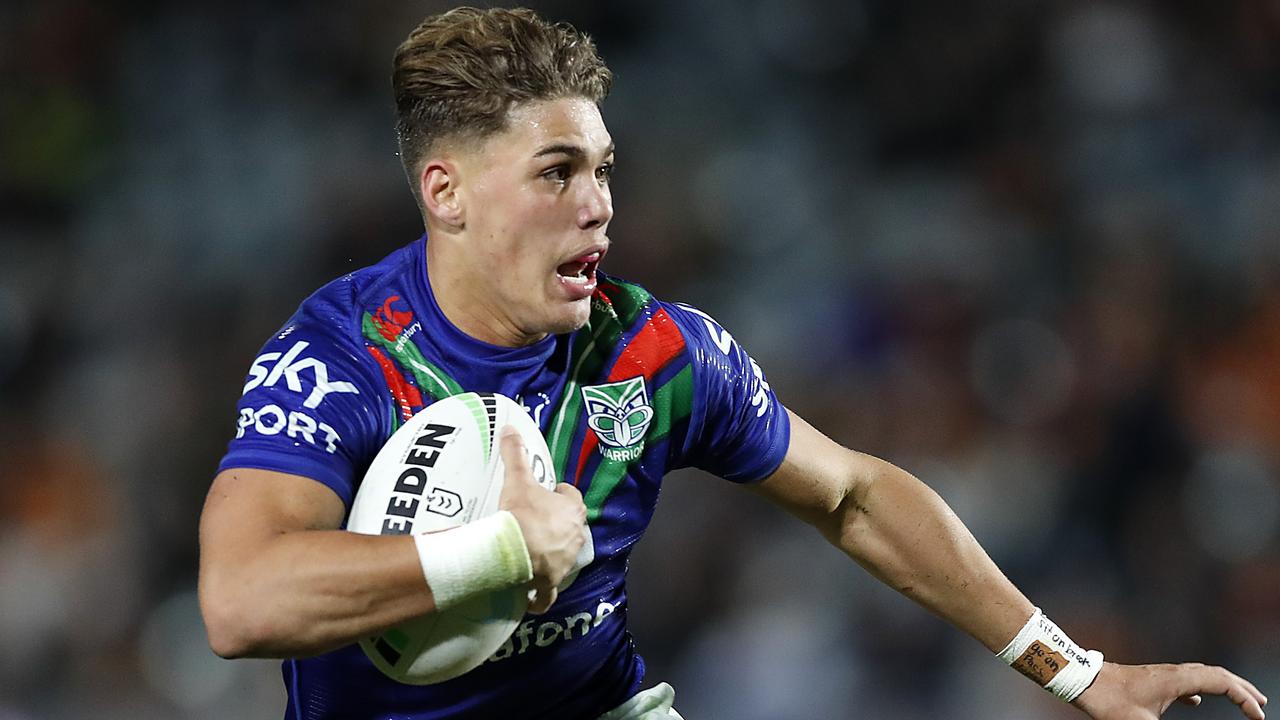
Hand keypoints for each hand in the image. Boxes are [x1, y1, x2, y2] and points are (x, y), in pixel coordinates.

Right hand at [496, 426, 585, 614]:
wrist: (512, 552)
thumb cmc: (520, 514)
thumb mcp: (517, 479)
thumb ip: (515, 453)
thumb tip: (510, 427)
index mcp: (572, 509)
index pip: (571, 497)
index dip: (559, 494)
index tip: (545, 494)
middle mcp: (575, 535)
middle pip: (569, 526)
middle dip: (557, 524)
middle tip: (535, 521)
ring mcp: (565, 561)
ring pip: (563, 556)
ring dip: (552, 553)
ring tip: (530, 550)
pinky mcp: (552, 582)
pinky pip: (548, 593)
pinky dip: (542, 597)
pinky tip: (532, 598)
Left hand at [1073, 661, 1267, 719]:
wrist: (1083, 680)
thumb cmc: (1109, 703)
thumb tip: (1192, 715)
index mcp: (1177, 680)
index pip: (1222, 683)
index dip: (1244, 699)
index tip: (1258, 717)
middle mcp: (1174, 672)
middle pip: (1218, 675)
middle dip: (1242, 690)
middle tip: (1262, 704)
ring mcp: (1163, 674)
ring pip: (1203, 675)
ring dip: (1224, 687)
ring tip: (1241, 700)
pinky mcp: (1152, 680)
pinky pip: (1185, 680)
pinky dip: (1200, 689)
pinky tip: (1196, 701)